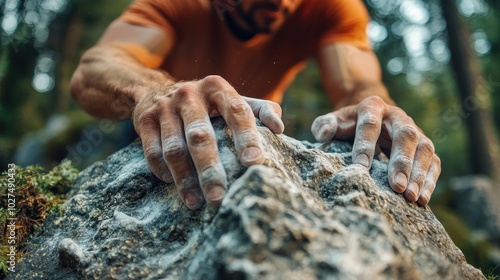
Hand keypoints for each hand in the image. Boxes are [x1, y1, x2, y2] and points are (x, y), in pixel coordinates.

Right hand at [132, 75, 283, 208]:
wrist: (157, 90)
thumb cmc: (207, 104)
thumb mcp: (232, 100)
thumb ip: (259, 110)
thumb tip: (279, 128)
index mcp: (217, 87)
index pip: (237, 111)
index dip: (246, 137)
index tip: (255, 163)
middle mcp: (190, 93)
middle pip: (201, 136)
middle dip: (211, 169)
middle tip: (220, 198)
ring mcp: (165, 106)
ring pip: (175, 148)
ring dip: (185, 179)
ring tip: (196, 203)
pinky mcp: (144, 119)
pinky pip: (152, 151)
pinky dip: (162, 171)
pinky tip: (173, 186)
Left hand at [311, 96, 440, 205]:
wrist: (371, 116)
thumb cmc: (348, 124)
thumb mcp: (334, 121)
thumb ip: (324, 125)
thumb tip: (323, 133)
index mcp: (372, 107)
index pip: (370, 124)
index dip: (365, 145)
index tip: (361, 168)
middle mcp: (397, 117)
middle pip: (405, 136)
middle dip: (402, 162)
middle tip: (397, 187)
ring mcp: (415, 130)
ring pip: (424, 148)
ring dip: (420, 174)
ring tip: (411, 197)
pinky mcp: (424, 146)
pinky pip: (433, 161)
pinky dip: (430, 180)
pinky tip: (423, 199)